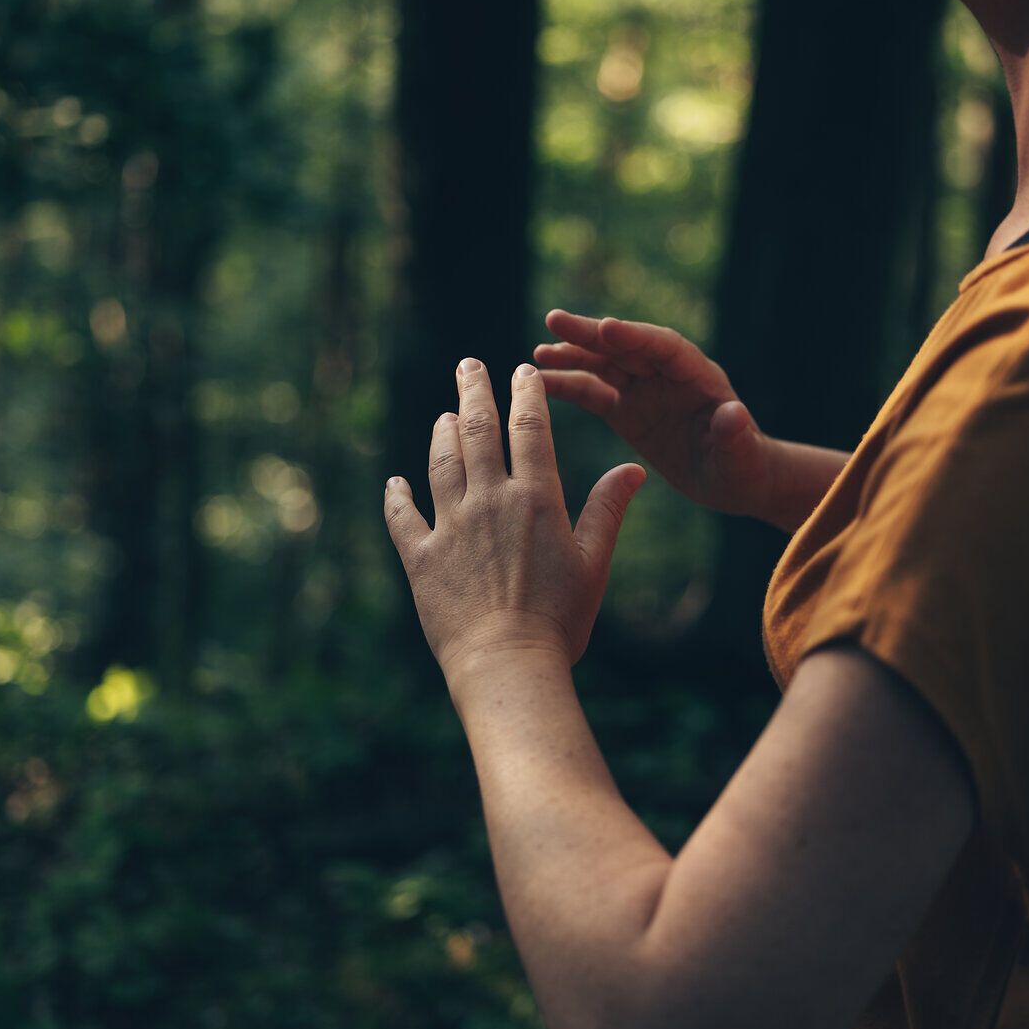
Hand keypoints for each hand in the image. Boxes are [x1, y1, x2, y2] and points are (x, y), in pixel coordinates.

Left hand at [383, 356, 647, 680]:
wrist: (507, 664)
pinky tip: (395, 482)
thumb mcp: (594, 563)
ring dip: (441, 434)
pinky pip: (402, 518)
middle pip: (477, 429)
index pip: (530, 427)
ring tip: (444, 414)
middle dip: (473, 391)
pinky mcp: (421, 558)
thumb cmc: (561, 620)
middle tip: (468, 364)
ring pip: (441, 463)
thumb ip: (607, 509)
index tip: (521, 370)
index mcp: (535, 498)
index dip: (525, 393)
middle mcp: (489, 501)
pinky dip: (397, 497)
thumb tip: (633, 469)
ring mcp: (450, 526)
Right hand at [533, 309, 776, 520]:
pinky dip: (566, 386)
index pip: (665, 347)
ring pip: (604, 364)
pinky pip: (592, 393)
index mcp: (698, 376)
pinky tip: (537, 385)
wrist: (733, 478)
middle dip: (592, 335)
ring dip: (572, 355)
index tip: (606, 327)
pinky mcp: (626, 410)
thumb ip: (736, 435)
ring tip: (537, 354)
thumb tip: (733, 413)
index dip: (636, 337)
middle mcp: (667, 375)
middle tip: (555, 319)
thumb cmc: (744, 467)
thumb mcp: (743, 457)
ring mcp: (644, 389)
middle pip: (626, 347)